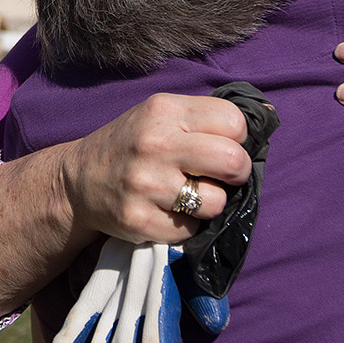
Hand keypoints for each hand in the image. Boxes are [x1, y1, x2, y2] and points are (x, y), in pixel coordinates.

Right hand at [57, 93, 250, 244]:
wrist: (78, 179)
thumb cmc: (132, 144)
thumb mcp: (161, 115)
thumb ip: (203, 118)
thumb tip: (265, 122)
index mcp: (165, 111)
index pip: (235, 122)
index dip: (237, 138)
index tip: (223, 145)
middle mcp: (155, 145)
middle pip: (234, 162)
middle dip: (235, 173)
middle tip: (219, 176)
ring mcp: (145, 185)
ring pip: (215, 203)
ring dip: (209, 204)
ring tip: (188, 195)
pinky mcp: (138, 221)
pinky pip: (191, 231)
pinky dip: (186, 226)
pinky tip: (167, 212)